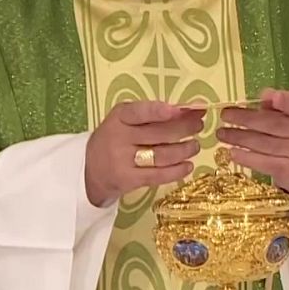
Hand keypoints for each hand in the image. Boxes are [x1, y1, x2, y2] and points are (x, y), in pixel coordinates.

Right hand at [84, 101, 203, 207]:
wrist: (90, 170)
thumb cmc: (114, 139)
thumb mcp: (123, 121)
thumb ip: (149, 115)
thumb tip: (186, 110)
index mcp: (119, 117)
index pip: (140, 111)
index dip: (162, 111)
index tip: (183, 109)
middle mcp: (119, 137)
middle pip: (158, 133)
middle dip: (184, 128)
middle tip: (199, 125)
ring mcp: (123, 160)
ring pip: (162, 155)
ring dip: (184, 150)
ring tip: (195, 146)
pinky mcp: (129, 180)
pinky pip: (158, 176)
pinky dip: (177, 171)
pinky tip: (188, 166)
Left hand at [217, 89, 288, 201]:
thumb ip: (276, 107)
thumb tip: (264, 95)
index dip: (285, 100)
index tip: (265, 96)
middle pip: (274, 124)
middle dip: (246, 119)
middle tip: (225, 115)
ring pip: (265, 143)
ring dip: (239, 137)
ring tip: (221, 134)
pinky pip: (263, 162)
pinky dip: (246, 157)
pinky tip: (232, 152)